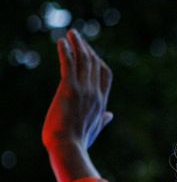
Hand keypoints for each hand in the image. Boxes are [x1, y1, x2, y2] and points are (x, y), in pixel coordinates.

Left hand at [42, 29, 113, 152]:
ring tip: (71, 33)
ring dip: (78, 44)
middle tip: (77, 36)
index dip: (99, 60)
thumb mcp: (94, 129)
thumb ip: (103, 119)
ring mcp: (84, 90)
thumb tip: (110, 115)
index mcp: (102, 102)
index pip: (105, 74)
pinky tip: (61, 42)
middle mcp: (95, 93)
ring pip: (84, 61)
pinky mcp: (69, 89)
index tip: (90, 52)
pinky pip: (69, 65)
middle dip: (87, 47)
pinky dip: (66, 52)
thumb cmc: (79, 142)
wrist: (69, 148)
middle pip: (95, 63)